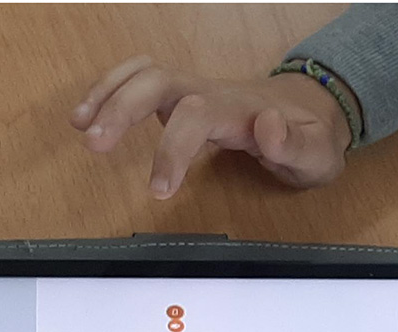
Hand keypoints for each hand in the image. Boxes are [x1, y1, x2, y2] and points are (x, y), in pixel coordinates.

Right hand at [70, 56, 353, 198]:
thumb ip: (293, 146)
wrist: (310, 111)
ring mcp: (195, 89)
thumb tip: (265, 128)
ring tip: (79, 125)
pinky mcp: (182, 96)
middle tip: (94, 145)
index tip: (157, 191)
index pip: (197, 116)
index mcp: (241, 109)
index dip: (173, 149)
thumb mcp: (317, 152)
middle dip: (123, 108)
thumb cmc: (311, 138)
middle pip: (160, 82)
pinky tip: (89, 114)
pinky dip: (110, 90)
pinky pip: (141, 79)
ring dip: (108, 94)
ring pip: (145, 74)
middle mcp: (212, 91)